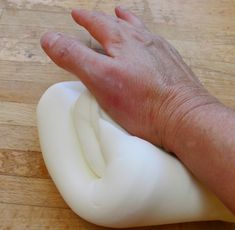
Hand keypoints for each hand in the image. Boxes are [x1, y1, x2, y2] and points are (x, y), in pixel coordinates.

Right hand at [40, 6, 216, 150]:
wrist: (183, 117)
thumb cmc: (143, 102)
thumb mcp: (100, 79)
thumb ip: (74, 57)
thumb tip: (50, 38)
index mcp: (123, 41)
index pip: (98, 23)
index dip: (84, 18)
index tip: (77, 15)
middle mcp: (144, 41)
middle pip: (122, 23)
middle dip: (107, 19)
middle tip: (101, 15)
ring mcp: (161, 52)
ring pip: (140, 31)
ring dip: (129, 23)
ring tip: (123, 17)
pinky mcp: (172, 65)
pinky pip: (156, 44)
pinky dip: (147, 39)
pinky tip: (149, 44)